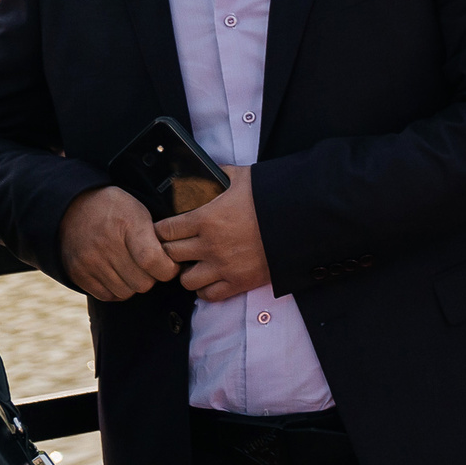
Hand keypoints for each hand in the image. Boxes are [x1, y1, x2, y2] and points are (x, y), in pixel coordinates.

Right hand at [62, 186, 179, 301]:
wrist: (74, 208)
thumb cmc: (116, 210)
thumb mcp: (140, 212)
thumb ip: (157, 238)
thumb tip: (176, 266)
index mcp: (128, 225)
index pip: (152, 260)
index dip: (168, 269)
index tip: (172, 266)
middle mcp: (106, 245)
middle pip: (142, 282)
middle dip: (153, 277)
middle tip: (151, 267)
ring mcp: (89, 261)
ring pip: (126, 292)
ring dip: (135, 285)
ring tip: (134, 269)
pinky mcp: (77, 273)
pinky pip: (106, 296)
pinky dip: (117, 291)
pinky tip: (120, 276)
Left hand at [156, 170, 272, 302]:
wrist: (305, 217)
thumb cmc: (274, 195)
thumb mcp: (244, 176)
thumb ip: (218, 175)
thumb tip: (206, 169)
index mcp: (206, 218)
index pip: (163, 231)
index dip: (160, 230)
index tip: (164, 230)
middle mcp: (210, 245)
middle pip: (169, 256)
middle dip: (170, 250)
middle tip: (178, 246)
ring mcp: (224, 266)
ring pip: (185, 280)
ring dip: (187, 272)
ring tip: (195, 263)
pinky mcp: (240, 281)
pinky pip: (209, 295)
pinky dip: (207, 288)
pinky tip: (212, 276)